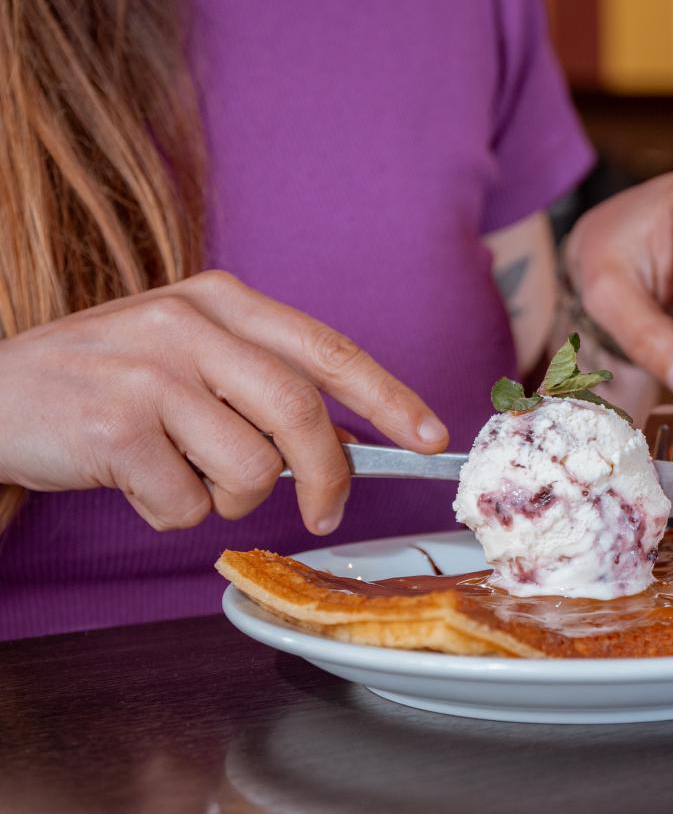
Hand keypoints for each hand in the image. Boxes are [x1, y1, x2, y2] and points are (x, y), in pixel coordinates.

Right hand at [0, 270, 446, 533]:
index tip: (431, 436)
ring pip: (250, 469)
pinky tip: (136, 483)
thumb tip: (351, 441)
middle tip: (328, 513)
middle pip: (302, 413)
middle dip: (328, 476)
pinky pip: (186, 503)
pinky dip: (174, 514)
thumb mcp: (185, 356)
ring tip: (187, 478)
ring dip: (233, 499)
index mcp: (219, 299)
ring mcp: (149, 372)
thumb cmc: (100, 382)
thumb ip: (261, 383)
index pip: (328, 349)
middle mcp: (188, 323)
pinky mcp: (115, 428)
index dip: (389, 397)